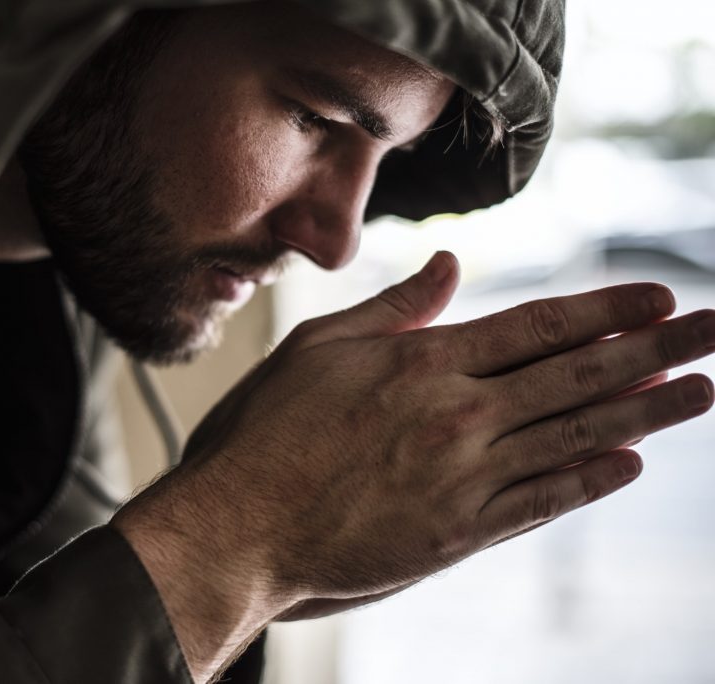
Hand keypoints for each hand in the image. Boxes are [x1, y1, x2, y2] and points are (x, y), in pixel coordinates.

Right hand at [113, 252, 714, 680]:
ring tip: (701, 391)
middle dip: (656, 351)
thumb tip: (449, 265)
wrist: (241, 528)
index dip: (603, 311)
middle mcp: (457, 416)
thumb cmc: (267, 434)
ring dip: (646, 413)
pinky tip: (629, 464)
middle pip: (575, 376)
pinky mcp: (458, 534)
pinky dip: (589, 481)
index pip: (536, 326)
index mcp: (423, 363)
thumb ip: (395, 309)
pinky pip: (541, 502)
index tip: (658, 297)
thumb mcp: (320, 349)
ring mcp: (463, 478)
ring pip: (573, 437)